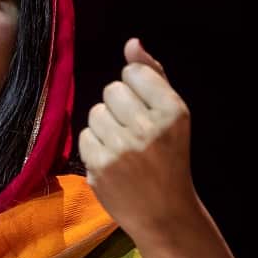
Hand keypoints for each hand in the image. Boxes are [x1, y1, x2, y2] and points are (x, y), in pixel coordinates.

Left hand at [78, 37, 197, 238]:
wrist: (165, 213)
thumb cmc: (169, 158)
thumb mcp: (172, 116)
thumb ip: (153, 76)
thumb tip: (132, 43)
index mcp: (172, 111)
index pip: (134, 73)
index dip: (136, 89)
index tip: (146, 111)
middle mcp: (147, 128)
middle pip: (111, 90)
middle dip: (119, 107)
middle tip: (134, 131)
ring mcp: (122, 149)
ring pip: (95, 112)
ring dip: (105, 125)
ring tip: (123, 146)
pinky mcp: (100, 166)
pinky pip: (85, 136)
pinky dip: (95, 146)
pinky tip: (112, 160)